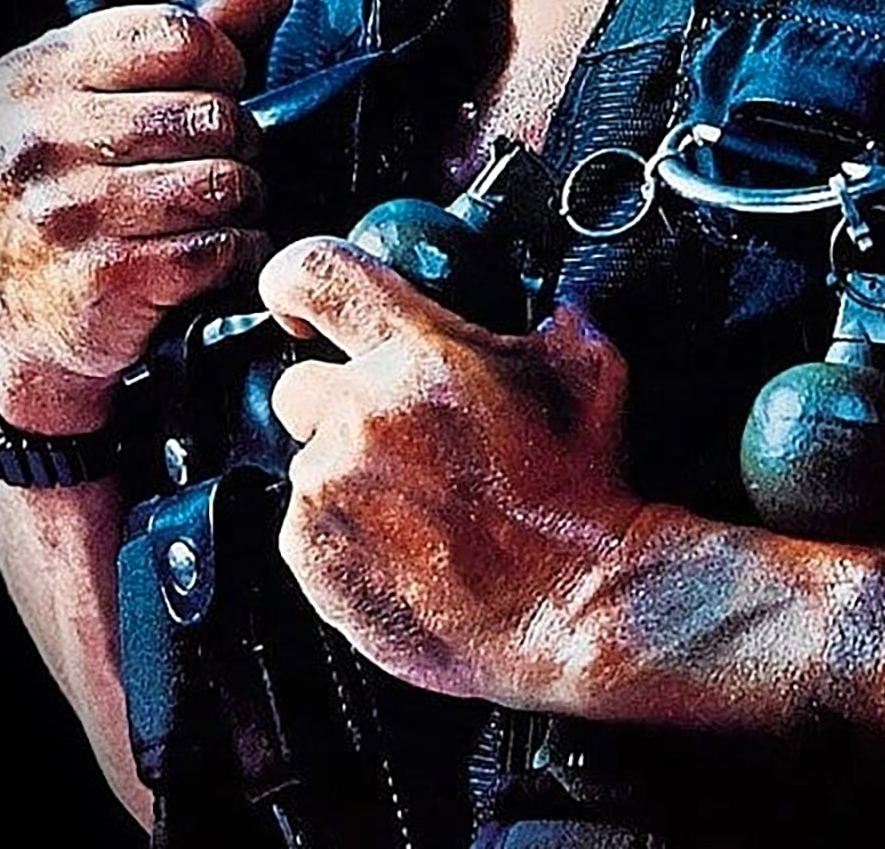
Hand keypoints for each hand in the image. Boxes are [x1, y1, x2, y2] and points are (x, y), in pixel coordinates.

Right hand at [0, 0, 291, 436]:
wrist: (22, 311)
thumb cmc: (73, 189)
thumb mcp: (103, 97)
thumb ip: (187, 37)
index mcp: (38, 76)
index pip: (178, 34)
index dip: (223, 63)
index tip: (218, 89)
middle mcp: (41, 139)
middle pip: (209, 113)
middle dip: (238, 139)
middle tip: (222, 159)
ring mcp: (69, 210)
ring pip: (222, 181)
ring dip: (243, 198)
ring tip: (221, 206)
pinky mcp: (104, 277)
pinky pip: (220, 248)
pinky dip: (239, 251)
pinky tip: (217, 251)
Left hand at [263, 235, 647, 710]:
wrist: (579, 606)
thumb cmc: (583, 499)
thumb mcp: (590, 379)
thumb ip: (558, 325)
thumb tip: (557, 310)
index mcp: (419, 355)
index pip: (318, 277)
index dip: (295, 283)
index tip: (294, 304)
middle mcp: (361, 411)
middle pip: (300, 387)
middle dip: (338, 411)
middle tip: (400, 450)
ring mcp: (330, 484)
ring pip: (312, 466)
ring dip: (351, 484)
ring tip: (423, 518)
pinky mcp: (313, 551)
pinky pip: (306, 532)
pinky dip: (343, 543)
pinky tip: (408, 557)